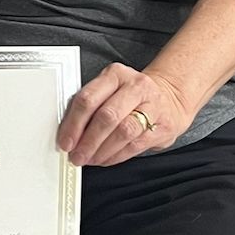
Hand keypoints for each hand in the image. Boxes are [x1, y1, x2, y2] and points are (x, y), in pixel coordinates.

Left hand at [57, 63, 195, 168]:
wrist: (170, 97)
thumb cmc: (131, 96)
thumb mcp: (109, 89)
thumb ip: (90, 106)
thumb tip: (68, 133)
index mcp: (115, 75)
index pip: (89, 98)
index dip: (73, 124)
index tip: (65, 141)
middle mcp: (135, 87)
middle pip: (107, 116)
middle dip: (88, 141)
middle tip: (77, 155)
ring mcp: (152, 106)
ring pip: (123, 132)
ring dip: (102, 151)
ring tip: (90, 159)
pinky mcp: (163, 126)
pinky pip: (135, 145)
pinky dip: (116, 156)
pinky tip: (105, 159)